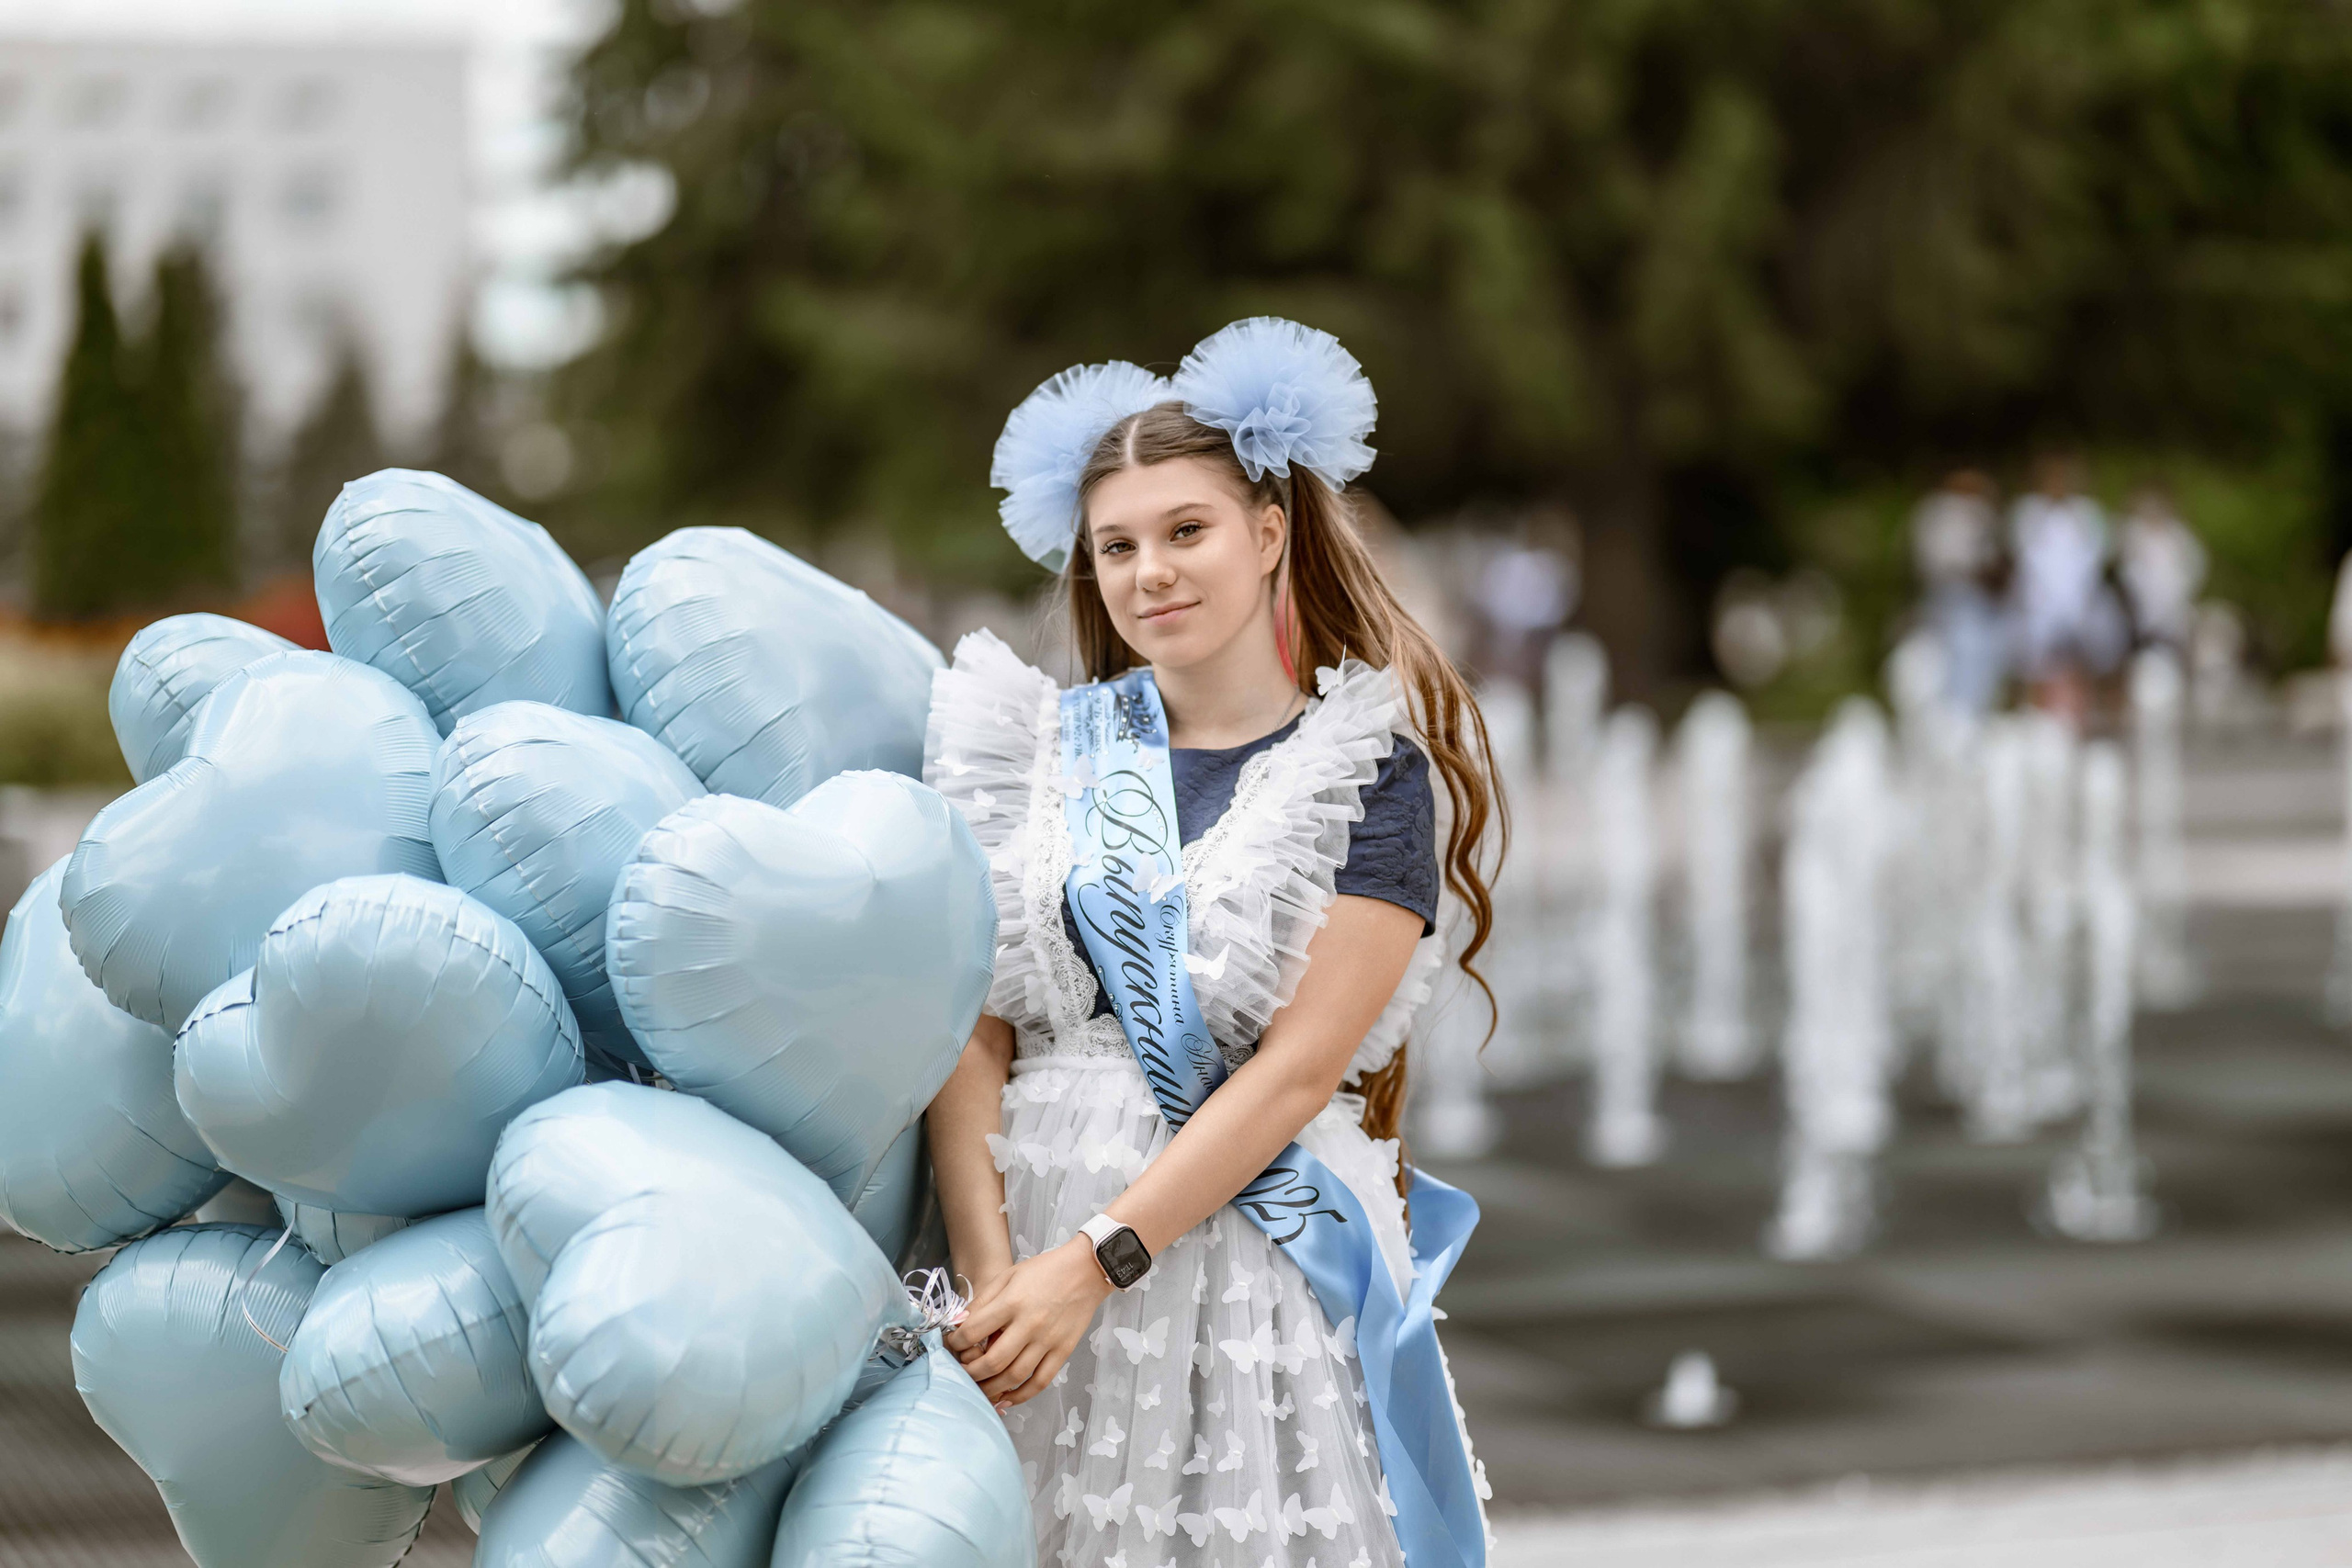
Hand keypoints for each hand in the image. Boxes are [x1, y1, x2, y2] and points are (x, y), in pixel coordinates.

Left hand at [944, 1236, 1113, 1408]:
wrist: (1086, 1270)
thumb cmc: (1045, 1270)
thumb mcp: (1008, 1275)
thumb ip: (983, 1300)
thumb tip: (960, 1324)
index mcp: (1012, 1302)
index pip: (973, 1332)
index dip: (956, 1343)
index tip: (952, 1345)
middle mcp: (1029, 1324)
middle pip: (992, 1362)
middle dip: (970, 1373)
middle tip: (961, 1374)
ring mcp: (1048, 1341)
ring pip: (1014, 1377)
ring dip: (992, 1390)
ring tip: (979, 1390)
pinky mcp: (1063, 1351)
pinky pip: (1040, 1382)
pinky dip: (1021, 1395)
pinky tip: (1007, 1398)